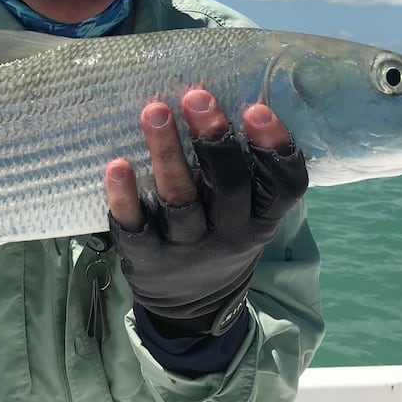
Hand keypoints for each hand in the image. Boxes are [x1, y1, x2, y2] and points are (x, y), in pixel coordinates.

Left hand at [105, 89, 307, 335]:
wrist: (192, 308)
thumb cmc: (221, 235)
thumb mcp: (248, 214)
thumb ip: (243, 169)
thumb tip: (224, 93)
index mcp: (260, 218)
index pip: (284, 186)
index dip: (275, 148)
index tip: (256, 109)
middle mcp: (229, 234)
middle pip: (228, 185)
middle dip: (213, 139)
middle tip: (196, 97)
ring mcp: (187, 248)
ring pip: (180, 201)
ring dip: (166, 154)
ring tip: (154, 111)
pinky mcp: (147, 258)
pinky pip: (135, 227)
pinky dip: (124, 196)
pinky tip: (116, 164)